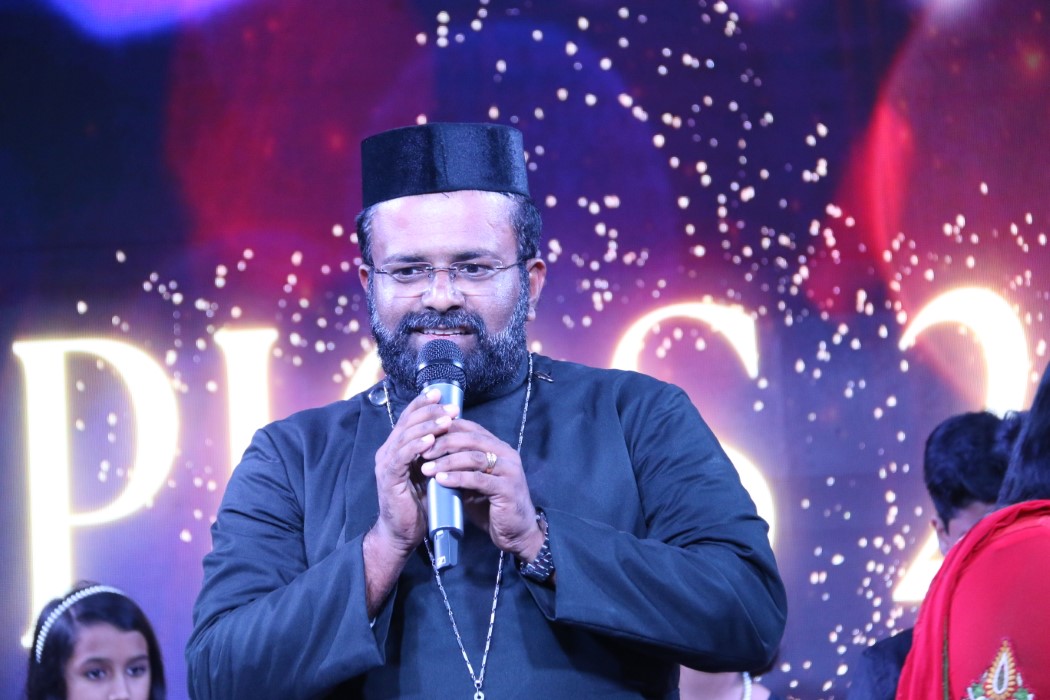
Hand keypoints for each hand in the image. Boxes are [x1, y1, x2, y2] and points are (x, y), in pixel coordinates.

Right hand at [371, 389, 458, 555]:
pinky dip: (416, 446)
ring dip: (427, 426)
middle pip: (408, 422)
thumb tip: (455, 432)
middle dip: (431, 411)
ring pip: (406, 436)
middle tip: (453, 408)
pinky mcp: (389, 478)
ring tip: (447, 420)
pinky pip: (402, 456)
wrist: (403, 533)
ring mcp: (386, 463)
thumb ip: (435, 453)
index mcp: (398, 447)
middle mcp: (388, 451)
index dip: (423, 403)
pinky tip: (431, 440)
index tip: (442, 393)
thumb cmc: (419, 503)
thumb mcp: (430, 472)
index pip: (409, 418)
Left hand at [419, 419, 544, 561]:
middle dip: (444, 443)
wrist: (516, 532)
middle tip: (422, 452)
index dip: (447, 429)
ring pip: (474, 458)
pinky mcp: (508, 489)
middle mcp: (507, 454)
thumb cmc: (491, 506)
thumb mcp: (473, 482)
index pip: (471, 428)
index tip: (424, 436)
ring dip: (447, 461)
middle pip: (471, 439)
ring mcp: (509, 471)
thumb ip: (459, 467)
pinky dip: (457, 478)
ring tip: (426, 468)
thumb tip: (430, 455)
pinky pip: (478, 480)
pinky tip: (441, 480)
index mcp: (499, 447)